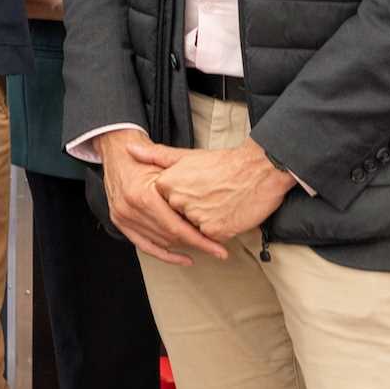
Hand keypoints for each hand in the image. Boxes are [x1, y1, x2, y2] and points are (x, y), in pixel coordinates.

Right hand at [99, 131, 228, 264]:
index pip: (176, 228)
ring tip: (202, 246)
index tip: (218, 249)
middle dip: (195, 244)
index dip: (200, 241)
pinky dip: (165, 255)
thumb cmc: (143, 156)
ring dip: (182, 245)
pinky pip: (144, 245)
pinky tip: (183, 258)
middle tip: (216, 248)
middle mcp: (130, 208)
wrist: (116, 151)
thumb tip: (209, 210)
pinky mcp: (119, 221)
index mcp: (142, 195)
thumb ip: (184, 188)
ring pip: (160, 242)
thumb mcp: (166, 164)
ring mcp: (122, 216)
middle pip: (169, 237)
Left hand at [153, 139, 295, 244]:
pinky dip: (219, 231)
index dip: (178, 201)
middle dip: (190, 214)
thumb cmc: (224, 163)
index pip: (163, 203)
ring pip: (193, 229)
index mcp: (167, 184)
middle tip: (210, 199)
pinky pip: (210, 238)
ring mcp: (196, 218)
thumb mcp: (186, 156)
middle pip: (177, 218)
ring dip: (204, 223)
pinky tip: (227, 214)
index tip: (193, 193)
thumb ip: (156, 156)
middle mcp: (177, 202)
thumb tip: (130, 150)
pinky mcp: (216, 231)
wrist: (259, 170)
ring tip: (219, 204)